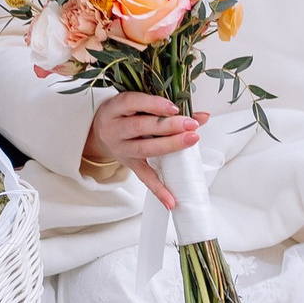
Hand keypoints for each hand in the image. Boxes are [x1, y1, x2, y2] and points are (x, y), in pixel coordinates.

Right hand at [85, 89, 203, 211]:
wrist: (100, 132)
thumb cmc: (124, 114)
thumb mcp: (137, 105)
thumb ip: (166, 107)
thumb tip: (203, 115)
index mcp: (115, 108)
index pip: (132, 103)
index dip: (153, 104)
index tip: (174, 108)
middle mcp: (115, 128)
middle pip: (141, 127)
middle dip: (168, 126)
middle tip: (191, 125)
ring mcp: (121, 148)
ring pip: (144, 149)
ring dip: (169, 145)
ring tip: (190, 140)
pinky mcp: (129, 165)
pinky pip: (143, 177)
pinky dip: (158, 189)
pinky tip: (171, 200)